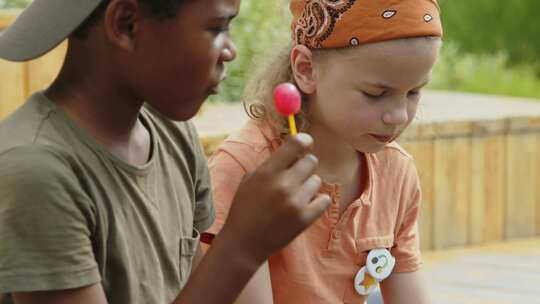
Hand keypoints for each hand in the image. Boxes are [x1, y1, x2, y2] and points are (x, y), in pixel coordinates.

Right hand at [221, 133, 330, 262]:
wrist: (244, 243)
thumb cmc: (246, 208)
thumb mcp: (251, 180)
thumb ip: (272, 164)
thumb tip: (295, 148)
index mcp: (267, 172)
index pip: (295, 144)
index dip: (304, 140)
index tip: (307, 142)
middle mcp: (283, 185)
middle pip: (311, 161)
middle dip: (305, 166)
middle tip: (296, 176)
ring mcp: (295, 202)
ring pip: (317, 180)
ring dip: (309, 186)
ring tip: (295, 196)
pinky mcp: (305, 218)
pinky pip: (324, 200)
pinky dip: (317, 202)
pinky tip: (305, 205)